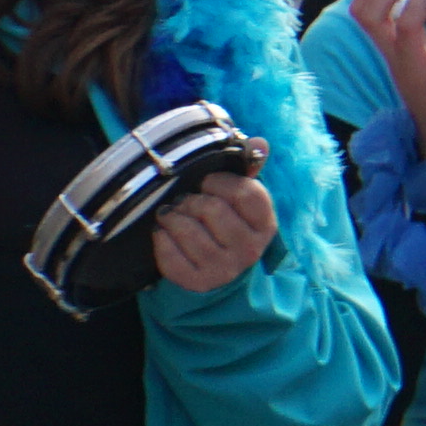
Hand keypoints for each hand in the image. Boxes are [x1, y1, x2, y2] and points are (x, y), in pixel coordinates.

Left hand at [145, 172, 280, 298]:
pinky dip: (160, 238)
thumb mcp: (238, 199)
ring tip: (172, 217)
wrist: (212, 270)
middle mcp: (250, 250)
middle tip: (186, 202)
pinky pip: (169, 252)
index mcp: (265, 225)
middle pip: (212, 208)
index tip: (207, 183)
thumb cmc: (222, 225)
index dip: (218, 181)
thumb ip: (246, 169)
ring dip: (172, 218)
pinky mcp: (198, 282)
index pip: (245, 192)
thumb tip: (260, 143)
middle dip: (191, 200)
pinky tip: (165, 235)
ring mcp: (225, 269)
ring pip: (187, 229)